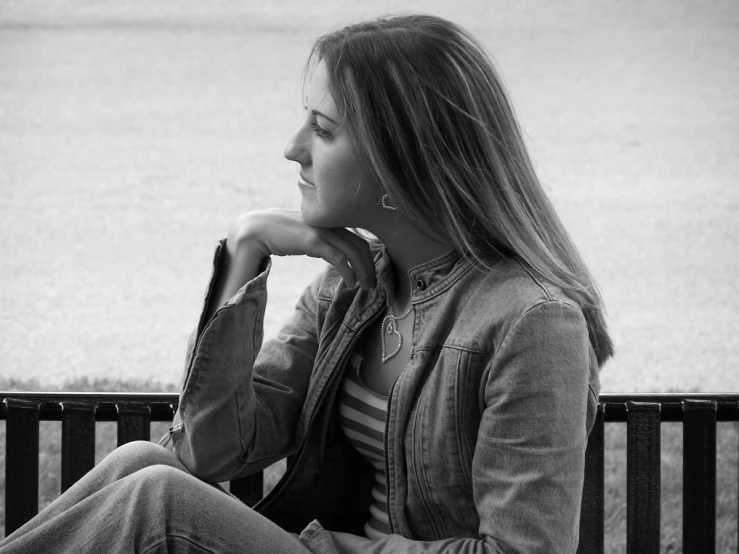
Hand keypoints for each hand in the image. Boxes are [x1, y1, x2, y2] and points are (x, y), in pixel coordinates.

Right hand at [227, 209, 376, 289]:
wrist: (253, 229)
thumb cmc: (276, 234)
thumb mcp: (303, 236)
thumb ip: (317, 240)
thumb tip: (327, 252)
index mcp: (328, 222)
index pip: (358, 239)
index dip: (368, 257)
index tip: (370, 273)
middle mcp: (329, 224)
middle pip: (361, 246)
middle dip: (370, 266)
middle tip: (373, 284)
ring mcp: (322, 230)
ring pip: (354, 252)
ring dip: (364, 271)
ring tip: (366, 287)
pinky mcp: (313, 240)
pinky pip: (338, 258)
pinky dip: (349, 271)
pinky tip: (351, 283)